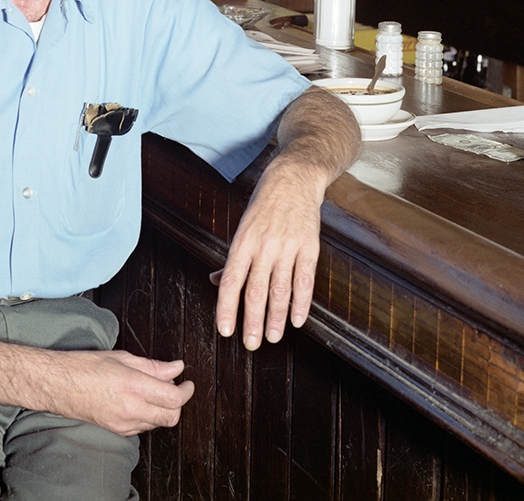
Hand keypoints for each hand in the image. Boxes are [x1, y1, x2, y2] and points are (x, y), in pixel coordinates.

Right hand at [49, 351, 194, 435]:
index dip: (186, 390)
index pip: (173, 398)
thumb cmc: (85, 366)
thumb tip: (176, 368)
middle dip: (178, 404)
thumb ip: (153, 366)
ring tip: (156, 392)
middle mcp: (131, 408)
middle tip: (177, 388)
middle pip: (171, 417)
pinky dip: (149, 417)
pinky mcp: (117, 430)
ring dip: (164, 410)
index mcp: (134, 386)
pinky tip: (141, 402)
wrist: (59, 384)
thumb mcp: (123, 357)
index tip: (188, 383)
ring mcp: (123, 423)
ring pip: (158, 424)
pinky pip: (143, 428)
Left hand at [209, 159, 327, 349]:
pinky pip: (305, 281)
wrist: (293, 179)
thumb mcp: (242, 228)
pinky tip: (298, 320)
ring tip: (273, 337)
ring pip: (280, 290)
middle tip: (251, 344)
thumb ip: (232, 259)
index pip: (231, 280)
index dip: (227, 308)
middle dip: (252, 321)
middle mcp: (264, 245)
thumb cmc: (264, 206)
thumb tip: (214, 281)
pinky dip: (301, 303)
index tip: (225, 330)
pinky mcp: (309, 247)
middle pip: (256, 290)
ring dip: (277, 318)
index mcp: (243, 241)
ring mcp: (288, 246)